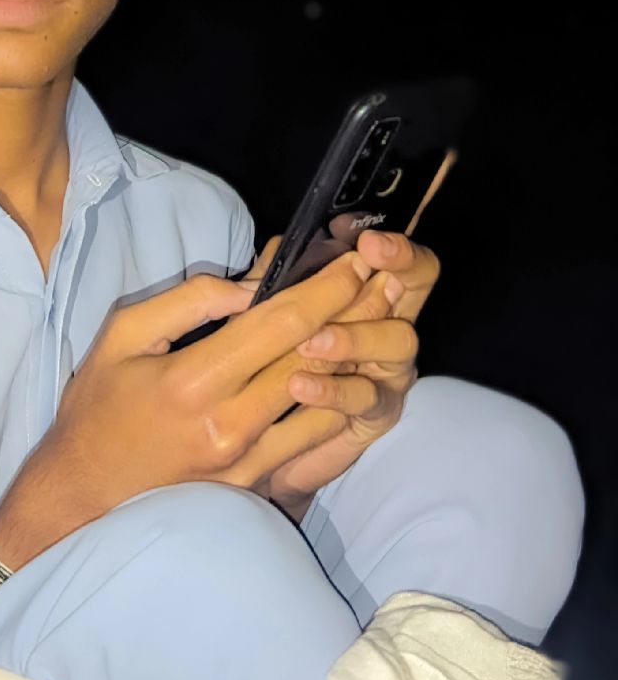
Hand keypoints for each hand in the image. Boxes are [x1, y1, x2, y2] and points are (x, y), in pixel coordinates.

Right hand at [0, 249, 379, 559]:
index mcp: (192, 379)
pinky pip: (310, 438)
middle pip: (313, 356)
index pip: (280, 323)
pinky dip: (336, 402)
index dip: (327, 288)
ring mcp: (246, 460)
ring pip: (323, 399)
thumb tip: (251, 285)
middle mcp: (228, 422)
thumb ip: (189, 302)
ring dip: (356, 356)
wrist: (81, 493)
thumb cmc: (96, 409)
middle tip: (386, 280)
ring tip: (382, 321)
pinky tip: (353, 376)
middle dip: (355, 313)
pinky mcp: (252, 484)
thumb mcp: (122, 335)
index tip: (356, 260)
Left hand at [241, 230, 440, 519]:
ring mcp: (389, 370)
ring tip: (311, 340)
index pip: (395, 255)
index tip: (366, 237)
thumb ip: (274, 280)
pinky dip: (332, 389)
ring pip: (397, 340)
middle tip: (364, 256)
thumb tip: (280, 248)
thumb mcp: (265, 314)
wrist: (262, 442)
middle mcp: (388, 323)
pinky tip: (300, 385)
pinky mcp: (376, 414)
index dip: (393, 243)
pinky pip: (365, 397)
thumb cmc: (268, 365)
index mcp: (365, 293)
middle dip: (398, 265)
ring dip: (354, 335)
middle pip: (417, 284)